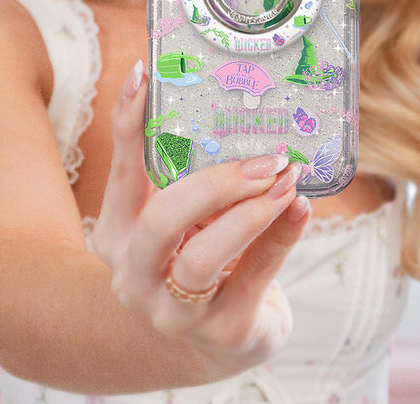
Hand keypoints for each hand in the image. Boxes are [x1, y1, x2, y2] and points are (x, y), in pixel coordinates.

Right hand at [90, 61, 310, 377]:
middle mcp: (134, 276)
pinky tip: (300, 207)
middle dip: (214, 184)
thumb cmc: (198, 258)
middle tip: (263, 159)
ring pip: (203, 258)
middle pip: (161, 222)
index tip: (145, 73)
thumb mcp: (185, 216)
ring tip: (286, 179)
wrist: (214, 345)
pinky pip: (253, 278)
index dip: (128, 123)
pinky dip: (282, 237)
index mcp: (118, 234)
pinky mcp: (223, 334)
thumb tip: (230, 101)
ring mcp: (174, 312)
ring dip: (252, 212)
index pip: (122, 171)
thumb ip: (193, 173)